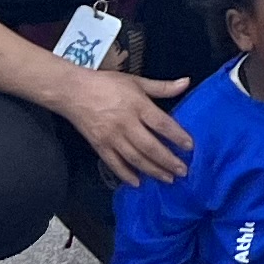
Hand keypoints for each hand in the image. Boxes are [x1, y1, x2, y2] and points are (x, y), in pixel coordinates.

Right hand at [53, 67, 197, 187]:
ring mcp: (111, 137)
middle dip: (168, 161)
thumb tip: (187, 82)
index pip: (162, 124)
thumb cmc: (107, 83)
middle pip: (150, 146)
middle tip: (183, 171)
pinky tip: (137, 182)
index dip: (177, 136)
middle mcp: (125, 124)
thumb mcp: (136, 81)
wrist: (73, 92)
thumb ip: (162, 86)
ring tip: (168, 179)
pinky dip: (125, 174)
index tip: (190, 147)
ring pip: (135, 158)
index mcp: (137, 105)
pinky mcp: (99, 146)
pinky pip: (114, 164)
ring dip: (152, 170)